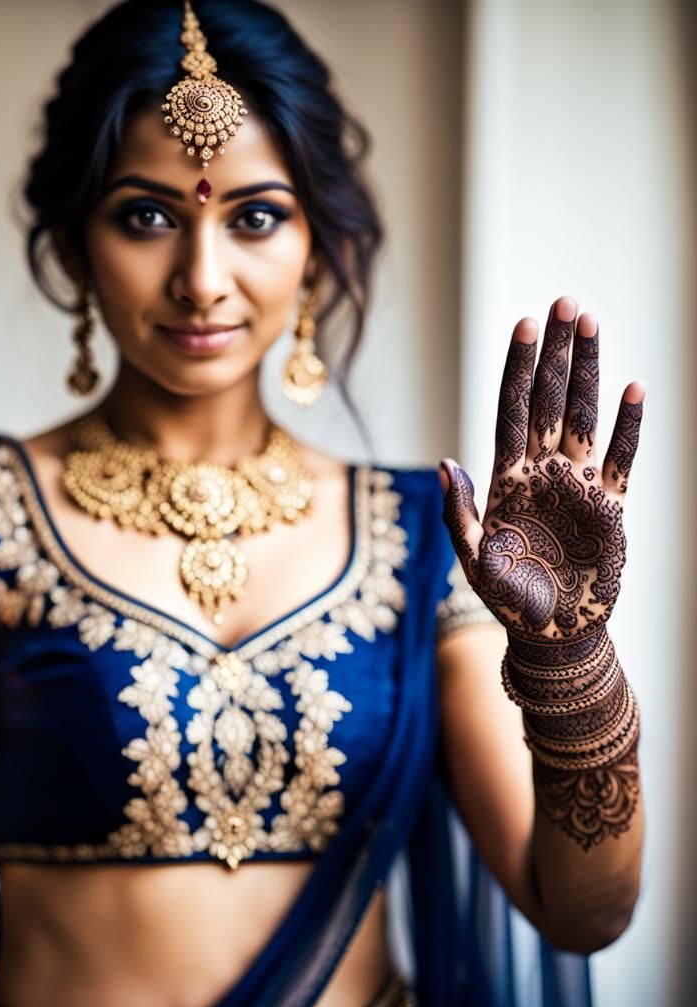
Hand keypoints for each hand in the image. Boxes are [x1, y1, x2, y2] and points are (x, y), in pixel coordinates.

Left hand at [439, 296, 643, 640]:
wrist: (553, 634)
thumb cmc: (508, 600)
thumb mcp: (474, 560)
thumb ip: (459, 513)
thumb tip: (444, 462)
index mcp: (506, 479)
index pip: (512, 411)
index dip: (519, 370)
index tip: (526, 326)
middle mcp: (541, 472)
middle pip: (549, 401)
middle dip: (557, 353)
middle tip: (566, 302)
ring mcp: (577, 485)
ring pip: (584, 416)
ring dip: (589, 371)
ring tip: (593, 325)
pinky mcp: (610, 506)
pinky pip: (622, 457)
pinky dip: (628, 425)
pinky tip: (633, 387)